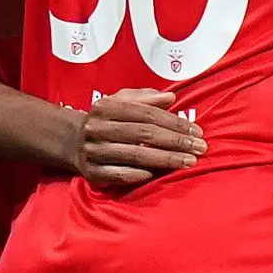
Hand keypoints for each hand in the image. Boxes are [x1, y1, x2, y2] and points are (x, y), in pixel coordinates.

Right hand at [72, 89, 206, 187]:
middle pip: (144, 134)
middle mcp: (97, 128)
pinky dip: (141, 175)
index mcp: (106, 107)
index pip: (146, 114)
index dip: (174, 122)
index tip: (196, 131)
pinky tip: (159, 174)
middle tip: (200, 148)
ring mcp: (94, 152)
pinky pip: (121, 175)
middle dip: (176, 142)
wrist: (72, 142)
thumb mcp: (121, 102)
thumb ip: (146, 97)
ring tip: (189, 162)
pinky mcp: (92, 173)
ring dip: (166, 160)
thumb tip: (171, 98)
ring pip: (136, 156)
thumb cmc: (106, 121)